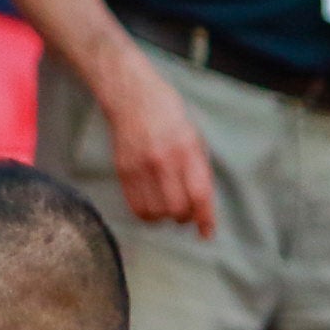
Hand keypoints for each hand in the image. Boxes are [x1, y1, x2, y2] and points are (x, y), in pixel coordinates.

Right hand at [95, 61, 217, 236]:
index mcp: (186, 150)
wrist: (133, 97)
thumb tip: (201, 202)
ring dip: (164, 217)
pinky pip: (135, 206)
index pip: (199, 194)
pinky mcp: (122, 170)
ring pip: (155, 213)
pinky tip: (152, 206)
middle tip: (186, 213)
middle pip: (176, 209)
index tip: (207, 232)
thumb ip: (198, 168)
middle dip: (185, 217)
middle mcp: (163, 160)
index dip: (205, 219)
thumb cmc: (169, 115)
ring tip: (167, 207)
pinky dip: (146, 214)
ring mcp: (140, 166)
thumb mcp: (194, 137)